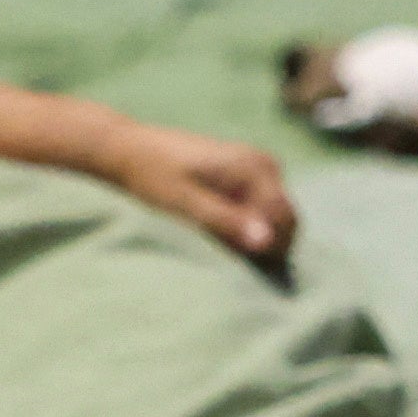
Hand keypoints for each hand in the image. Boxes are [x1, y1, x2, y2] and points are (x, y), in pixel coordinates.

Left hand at [99, 122, 297, 270]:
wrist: (131, 150)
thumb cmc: (152, 176)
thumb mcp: (185, 205)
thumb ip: (226, 222)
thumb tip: (267, 243)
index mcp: (252, 167)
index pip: (285, 218)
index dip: (272, 249)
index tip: (244, 266)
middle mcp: (263, 164)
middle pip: (287, 218)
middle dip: (268, 244)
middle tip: (231, 259)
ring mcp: (258, 167)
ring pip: (276, 216)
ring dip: (258, 236)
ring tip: (223, 246)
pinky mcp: (248, 174)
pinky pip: (263, 208)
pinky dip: (249, 226)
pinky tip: (223, 233)